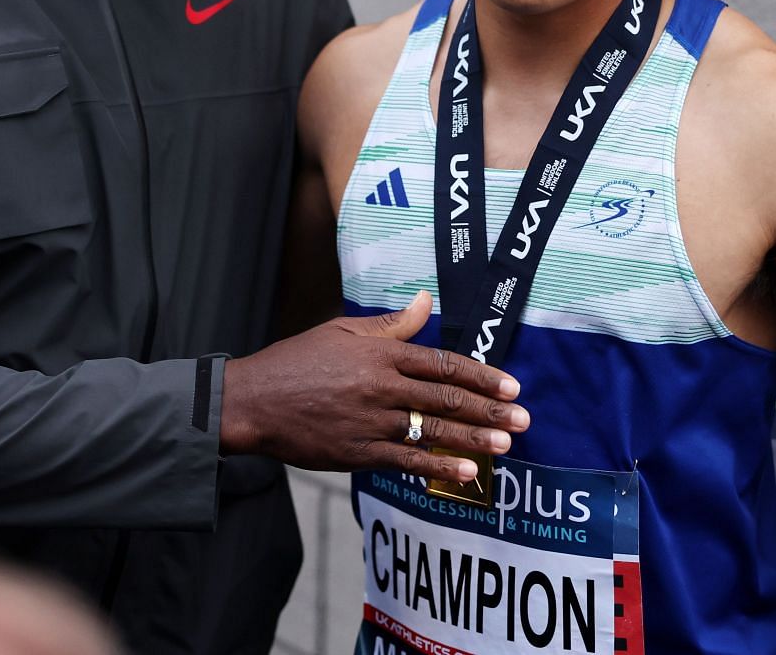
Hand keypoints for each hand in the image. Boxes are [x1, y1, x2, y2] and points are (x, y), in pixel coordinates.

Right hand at [220, 291, 529, 484]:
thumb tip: (426, 300)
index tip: (511, 386)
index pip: (443, 364)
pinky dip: (439, 467)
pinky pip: (407, 460)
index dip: (481, 375)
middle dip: (490, 410)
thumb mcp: (341, 331)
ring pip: (433, 430)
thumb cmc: (296, 362)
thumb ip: (390, 324)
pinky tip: (468, 474)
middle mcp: (381, 386)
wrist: (251, 401)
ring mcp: (371, 421)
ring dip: (474, 439)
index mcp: (380, 353)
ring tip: (506, 445)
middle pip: (446, 398)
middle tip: (523, 419)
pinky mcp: (357, 452)